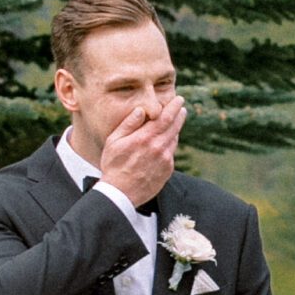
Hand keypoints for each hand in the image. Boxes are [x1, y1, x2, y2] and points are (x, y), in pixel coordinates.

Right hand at [99, 90, 184, 208]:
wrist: (120, 194)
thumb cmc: (113, 166)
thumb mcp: (114, 142)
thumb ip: (128, 124)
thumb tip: (141, 110)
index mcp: (145, 138)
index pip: (166, 117)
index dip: (174, 106)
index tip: (179, 100)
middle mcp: (159, 147)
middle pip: (174, 126)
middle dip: (179, 115)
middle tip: (181, 108)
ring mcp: (165, 160)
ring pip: (174, 139)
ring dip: (175, 129)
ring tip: (174, 123)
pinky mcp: (167, 170)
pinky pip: (171, 153)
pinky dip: (170, 145)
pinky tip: (165, 143)